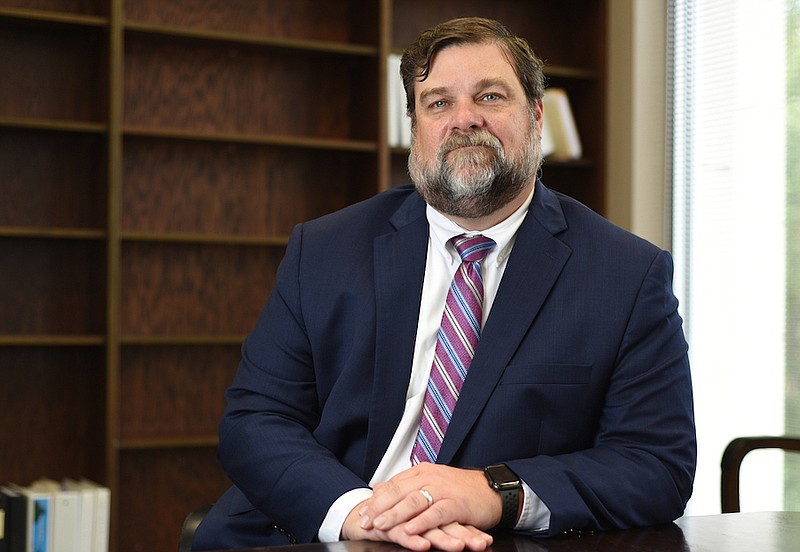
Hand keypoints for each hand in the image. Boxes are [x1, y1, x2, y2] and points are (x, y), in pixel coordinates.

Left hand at [352, 463, 501, 548]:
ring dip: (395, 514)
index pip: (394, 484)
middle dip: (379, 508)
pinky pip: (436, 513)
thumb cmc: (461, 490)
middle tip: (364, 521)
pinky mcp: (456, 503)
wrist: (492, 490)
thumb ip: (406, 487)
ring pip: (414, 501)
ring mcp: (443, 489)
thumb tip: (379, 489)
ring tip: (381, 525)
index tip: (362, 513)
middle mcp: (430, 477)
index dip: (376, 500)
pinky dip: (421, 522)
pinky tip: (410, 530)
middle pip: (399, 491)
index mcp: (421, 471)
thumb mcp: (430, 484)